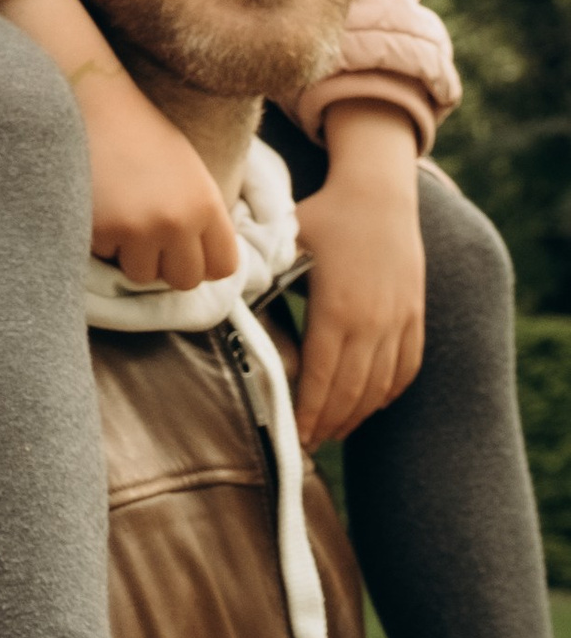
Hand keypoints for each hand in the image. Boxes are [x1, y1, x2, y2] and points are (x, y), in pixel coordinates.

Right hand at [80, 71, 241, 290]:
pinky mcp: (101, 232)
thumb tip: (203, 264)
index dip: (203, 261)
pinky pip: (106, 256)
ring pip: (142, 275)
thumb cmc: (139, 133)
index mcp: (206, 204)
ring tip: (121, 216)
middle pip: (185, 280)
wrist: (91, 102)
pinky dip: (101, 239)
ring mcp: (139, 229)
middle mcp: (179, 221)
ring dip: (131, 254)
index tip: (186, 250)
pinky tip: (98, 205)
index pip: (224, 266)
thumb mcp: (188, 171)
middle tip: (150, 238)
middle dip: (167, 265)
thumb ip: (200, 216)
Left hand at [292, 104, 426, 446]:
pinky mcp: (415, 316)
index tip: (294, 437)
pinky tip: (369, 405)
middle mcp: (373, 322)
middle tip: (308, 445)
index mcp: (337, 308)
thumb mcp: (288, 241)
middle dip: (328, 423)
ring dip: (357, 415)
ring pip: (380, 386)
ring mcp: (399, 321)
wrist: (381, 192)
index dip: (309, 412)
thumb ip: (261, 274)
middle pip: (351, 391)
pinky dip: (387, 393)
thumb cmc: (326, 214)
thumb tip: (222, 298)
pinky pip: (406, 367)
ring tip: (333, 431)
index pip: (323, 377)